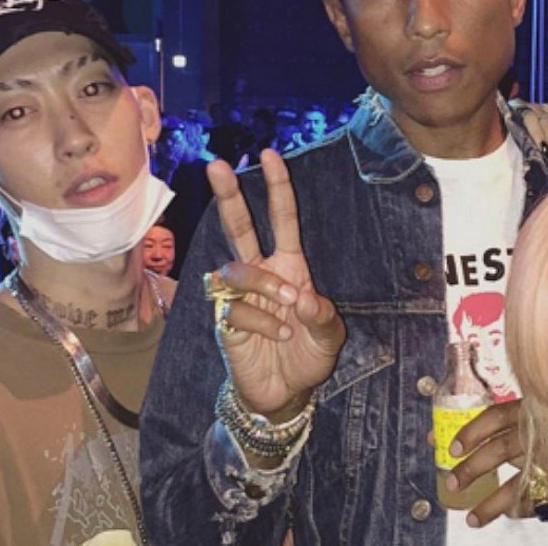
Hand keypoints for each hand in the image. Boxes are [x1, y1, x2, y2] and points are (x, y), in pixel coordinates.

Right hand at [207, 149, 345, 421]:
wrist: (285, 393)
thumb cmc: (308, 356)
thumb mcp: (330, 336)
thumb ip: (322, 316)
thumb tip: (301, 297)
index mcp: (289, 266)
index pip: (281, 219)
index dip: (277, 187)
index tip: (269, 154)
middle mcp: (262, 273)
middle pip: (240, 227)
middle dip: (229, 195)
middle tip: (217, 164)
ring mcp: (239, 296)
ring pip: (237, 267)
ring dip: (264, 284)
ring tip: (288, 310)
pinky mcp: (224, 321)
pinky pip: (235, 308)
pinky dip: (261, 321)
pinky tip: (278, 337)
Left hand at [444, 399, 547, 526]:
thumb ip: (518, 415)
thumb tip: (468, 429)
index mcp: (536, 406)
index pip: (496, 416)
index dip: (471, 432)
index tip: (451, 448)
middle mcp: (545, 430)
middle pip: (500, 449)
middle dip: (472, 469)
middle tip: (452, 483)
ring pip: (518, 483)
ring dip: (492, 502)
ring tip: (472, 517)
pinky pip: (542, 499)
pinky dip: (523, 507)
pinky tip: (510, 512)